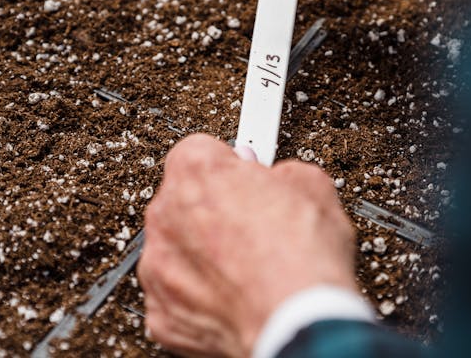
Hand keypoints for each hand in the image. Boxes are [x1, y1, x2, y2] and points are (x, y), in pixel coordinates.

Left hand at [138, 134, 357, 356]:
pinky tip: (237, 294)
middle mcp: (166, 214)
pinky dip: (202, 294)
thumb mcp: (311, 183)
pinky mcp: (162, 311)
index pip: (201, 151)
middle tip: (255, 224)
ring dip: (204, 253)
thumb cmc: (302, 257)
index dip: (231, 166)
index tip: (247, 177)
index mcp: (195, 170)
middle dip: (216, 209)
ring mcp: (159, 266)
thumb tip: (282, 180)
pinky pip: (177, 292)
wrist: (298, 320)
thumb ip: (281, 172)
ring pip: (178, 249)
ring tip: (250, 265)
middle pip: (184, 200)